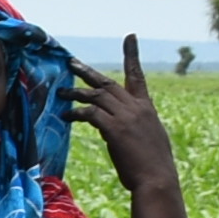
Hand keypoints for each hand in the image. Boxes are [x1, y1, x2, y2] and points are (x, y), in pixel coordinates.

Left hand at [81, 35, 180, 196]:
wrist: (157, 179)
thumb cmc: (153, 165)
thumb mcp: (149, 138)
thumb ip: (136, 124)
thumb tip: (119, 125)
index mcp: (147, 108)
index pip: (137, 76)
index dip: (132, 55)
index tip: (130, 37)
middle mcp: (137, 107)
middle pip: (108, 83)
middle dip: (87, 72)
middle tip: (70, 62)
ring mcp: (126, 117)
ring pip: (96, 96)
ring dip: (76, 93)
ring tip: (61, 92)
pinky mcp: (115, 129)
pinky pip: (90, 114)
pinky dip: (76, 112)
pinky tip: (65, 116)